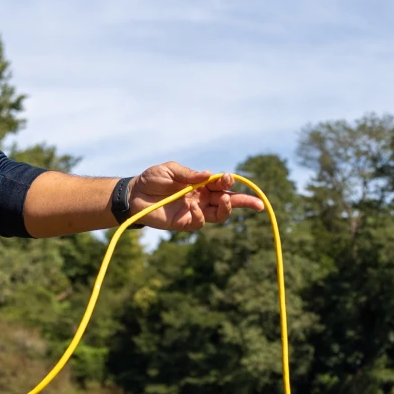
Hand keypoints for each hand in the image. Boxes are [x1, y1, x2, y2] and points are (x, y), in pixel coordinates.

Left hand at [128, 162, 266, 231]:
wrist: (134, 195)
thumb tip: (209, 175)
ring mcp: (195, 211)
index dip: (228, 182)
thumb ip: (189, 174)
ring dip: (226, 209)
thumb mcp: (170, 170)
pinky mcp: (185, 223)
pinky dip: (200, 216)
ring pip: (219, 215)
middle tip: (259, 204)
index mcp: (201, 184)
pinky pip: (200, 222)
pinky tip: (192, 207)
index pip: (222, 185)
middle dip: (244, 202)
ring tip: (225, 200)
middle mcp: (202, 198)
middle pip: (228, 201)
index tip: (228, 178)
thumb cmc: (152, 180)